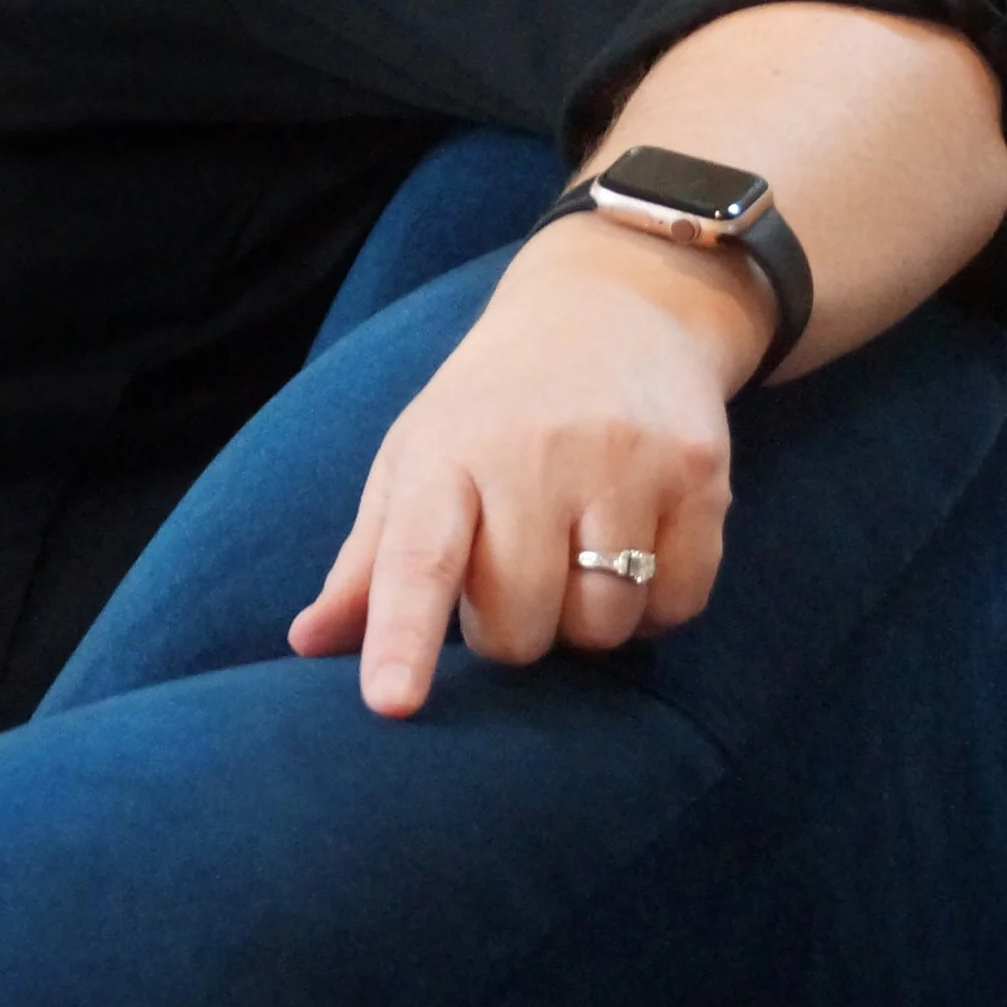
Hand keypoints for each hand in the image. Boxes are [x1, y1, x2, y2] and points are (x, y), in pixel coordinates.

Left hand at [287, 214, 764, 715]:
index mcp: (445, 453)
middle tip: (514, 572)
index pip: (417, 557)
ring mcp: (625, 461)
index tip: (390, 703)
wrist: (615, 304)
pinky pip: (678, 604)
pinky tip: (636, 547)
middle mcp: (535, 453)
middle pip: (521, 622)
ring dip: (586, 621)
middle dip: (511, 630)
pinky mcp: (699, 474)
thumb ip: (369, 559)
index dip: (402, 634)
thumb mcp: (416, 457)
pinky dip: (654, 605)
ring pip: (604, 625)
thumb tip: (307, 643)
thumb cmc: (493, 405)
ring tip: (574, 554)